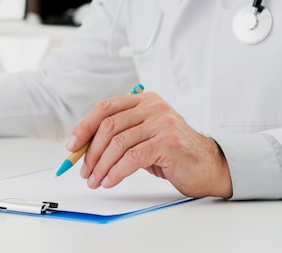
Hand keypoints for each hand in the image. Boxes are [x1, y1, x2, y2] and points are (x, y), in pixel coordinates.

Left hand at [67, 91, 231, 197]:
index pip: (105, 108)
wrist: (209, 166)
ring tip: (95, 180)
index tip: (72, 146)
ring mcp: (162, 123)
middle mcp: (153, 107)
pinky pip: (132, 158)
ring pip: (118, 143)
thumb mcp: (142, 136)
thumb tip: (82, 147)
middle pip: (108, 126)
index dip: (84, 127)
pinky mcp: (168, 142)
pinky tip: (110, 181)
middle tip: (84, 171)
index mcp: (143, 100)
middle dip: (91, 152)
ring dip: (101, 165)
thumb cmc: (172, 152)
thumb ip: (118, 135)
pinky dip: (116, 172)